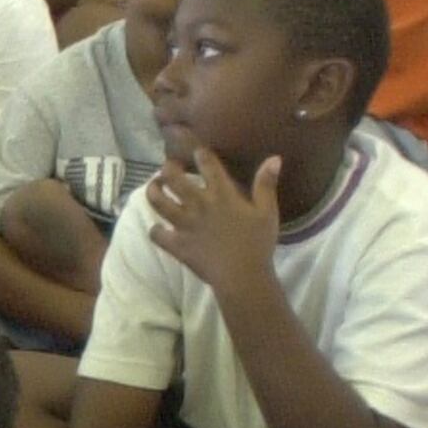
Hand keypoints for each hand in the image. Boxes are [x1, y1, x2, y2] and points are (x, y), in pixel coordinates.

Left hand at [145, 149, 282, 294]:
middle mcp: (198, 204)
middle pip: (173, 177)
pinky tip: (158, 227)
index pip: (206, 163)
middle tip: (170, 167)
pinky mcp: (176, 244)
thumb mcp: (267, 211)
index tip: (198, 152)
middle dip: (168, 167)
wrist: (242, 276)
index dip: (200, 153)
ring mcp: (184, 224)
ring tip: (155, 186)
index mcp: (221, 193)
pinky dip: (155, 230)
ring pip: (158, 201)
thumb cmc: (257, 243)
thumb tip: (274, 158)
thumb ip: (266, 184)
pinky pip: (156, 234)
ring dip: (153, 190)